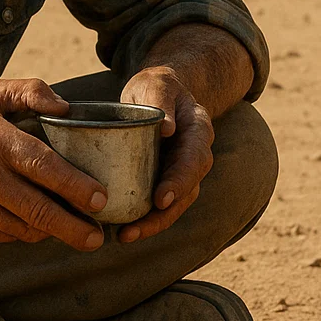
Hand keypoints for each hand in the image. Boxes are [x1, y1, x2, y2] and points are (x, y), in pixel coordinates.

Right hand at [0, 79, 107, 249]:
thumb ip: (30, 92)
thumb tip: (66, 108)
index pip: (45, 167)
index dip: (77, 187)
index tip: (101, 199)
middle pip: (39, 210)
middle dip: (75, 228)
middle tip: (97, 237)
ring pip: (25, 229)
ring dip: (52, 232)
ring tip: (75, 230)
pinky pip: (5, 236)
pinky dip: (25, 232)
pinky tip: (37, 225)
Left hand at [117, 66, 213, 243]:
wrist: (160, 92)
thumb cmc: (156, 86)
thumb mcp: (156, 83)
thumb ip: (161, 99)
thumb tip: (167, 128)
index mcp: (198, 131)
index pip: (194, 159)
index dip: (180, 181)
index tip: (160, 199)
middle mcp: (196, 155)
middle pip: (187, 191)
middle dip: (162, 214)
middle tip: (134, 230)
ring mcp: (182, 171)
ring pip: (175, 204)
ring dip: (152, 223)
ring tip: (125, 236)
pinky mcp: (166, 180)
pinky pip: (161, 205)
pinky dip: (145, 219)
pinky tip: (122, 231)